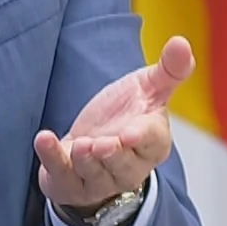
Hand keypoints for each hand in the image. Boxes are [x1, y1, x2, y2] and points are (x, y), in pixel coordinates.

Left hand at [34, 35, 193, 210]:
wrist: (92, 145)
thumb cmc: (125, 118)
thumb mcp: (147, 90)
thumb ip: (167, 71)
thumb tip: (182, 42)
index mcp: (152, 144)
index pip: (153, 142)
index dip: (142, 138)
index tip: (131, 133)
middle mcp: (128, 167)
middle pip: (124, 166)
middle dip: (113, 155)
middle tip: (102, 143)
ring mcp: (99, 180)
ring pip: (94, 174)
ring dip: (85, 161)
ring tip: (80, 145)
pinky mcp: (70, 183)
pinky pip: (61, 174)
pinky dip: (52, 158)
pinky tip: (44, 139)